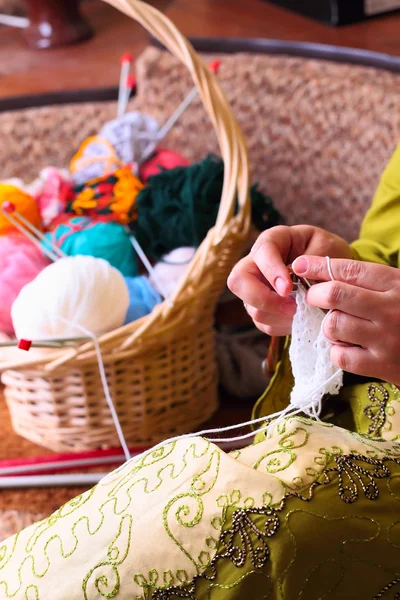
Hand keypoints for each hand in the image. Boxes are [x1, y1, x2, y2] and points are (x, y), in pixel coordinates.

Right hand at [227, 225, 351, 335]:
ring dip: (277, 315)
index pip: (261, 253)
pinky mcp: (262, 308)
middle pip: (238, 281)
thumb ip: (312, 262)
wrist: (337, 273)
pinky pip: (262, 323)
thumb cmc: (330, 253)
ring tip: (301, 312)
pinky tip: (298, 319)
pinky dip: (281, 326)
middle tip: (291, 307)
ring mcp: (256, 288)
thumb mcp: (328, 248)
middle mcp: (257, 263)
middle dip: (263, 299)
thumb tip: (294, 277)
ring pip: (251, 307)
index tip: (288, 289)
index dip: (271, 272)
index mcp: (273, 240)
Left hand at [292, 255, 399, 385]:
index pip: (349, 270)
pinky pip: (340, 356)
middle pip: (334, 294)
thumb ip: (369, 282)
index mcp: (397, 284)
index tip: (300, 265)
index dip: (319, 266)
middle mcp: (391, 309)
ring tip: (340, 327)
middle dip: (315, 295)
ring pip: (333, 325)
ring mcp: (386, 339)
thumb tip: (323, 271)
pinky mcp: (382, 365)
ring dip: (329, 326)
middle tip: (314, 298)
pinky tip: (349, 348)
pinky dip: (337, 352)